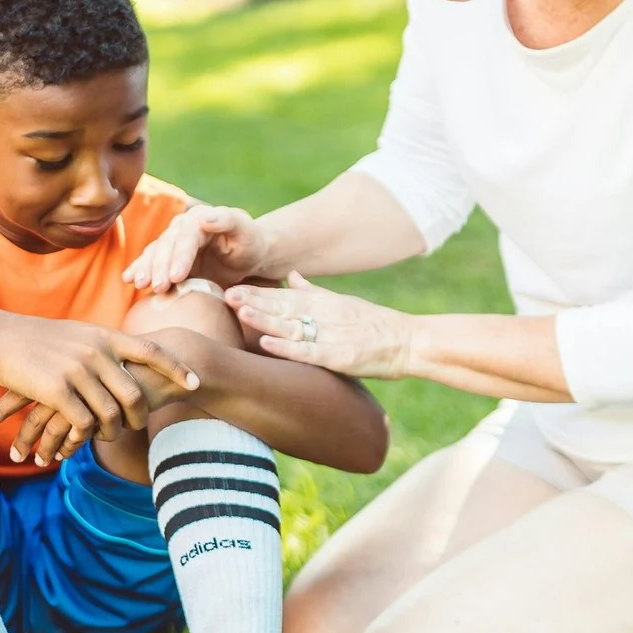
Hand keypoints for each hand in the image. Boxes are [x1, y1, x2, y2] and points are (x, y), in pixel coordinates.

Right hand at [0, 317, 199, 466]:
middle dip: (141, 416)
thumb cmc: (38, 339)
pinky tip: (80, 438)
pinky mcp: (57, 391)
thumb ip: (104, 344)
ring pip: (110, 413)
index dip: (176, 368)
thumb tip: (130, 353)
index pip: (151, 351)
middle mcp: (96, 352)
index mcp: (105, 336)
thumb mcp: (78, 332)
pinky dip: (86, 434)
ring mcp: (77, 371)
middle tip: (140, 426)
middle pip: (134, 393)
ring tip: (107, 436)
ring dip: (112, 431)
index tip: (195, 383)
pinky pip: (84, 422)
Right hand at [123, 204, 269, 294]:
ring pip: (154, 254)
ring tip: (139, 284)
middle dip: (159, 267)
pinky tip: (129, 279)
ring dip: (145, 269)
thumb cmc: (249, 242)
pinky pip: (150, 262)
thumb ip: (228, 221)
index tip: (176, 276)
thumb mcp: (245, 230)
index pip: (186, 238)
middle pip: (166, 247)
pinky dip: (139, 270)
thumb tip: (205, 217)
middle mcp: (181, 228)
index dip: (180, 257)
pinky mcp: (168, 258)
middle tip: (158, 287)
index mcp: (198, 219)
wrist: (245, 255)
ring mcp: (173, 243)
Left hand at [226, 272, 416, 379]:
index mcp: (322, 304)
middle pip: (282, 309)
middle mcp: (324, 317)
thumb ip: (312, 291)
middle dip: (253, 303)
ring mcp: (331, 336)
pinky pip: (308, 352)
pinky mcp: (339, 357)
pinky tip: (267, 344)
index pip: (283, 297)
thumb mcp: (341, 302)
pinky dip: (287, 348)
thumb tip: (289, 276)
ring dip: (264, 320)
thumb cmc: (373, 324)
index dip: (257, 294)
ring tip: (240, 313)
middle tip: (224, 296)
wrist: (408, 341)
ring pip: (291, 327)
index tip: (231, 289)